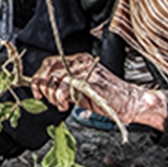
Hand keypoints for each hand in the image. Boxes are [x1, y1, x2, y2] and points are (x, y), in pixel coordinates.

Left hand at [29, 53, 166, 130]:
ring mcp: (87, 70)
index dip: (39, 76)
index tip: (36, 91)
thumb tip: (46, 91)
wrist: (131, 103)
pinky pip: (68, 85)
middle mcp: (82, 62)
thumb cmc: (108, 99)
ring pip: (57, 77)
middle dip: (42, 84)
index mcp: (79, 62)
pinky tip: (65, 104)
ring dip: (53, 94)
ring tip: (60, 104)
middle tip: (43, 97)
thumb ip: (65, 88)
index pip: (51, 63)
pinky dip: (61, 96)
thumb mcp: (80, 92)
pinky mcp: (91, 81)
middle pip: (50, 66)